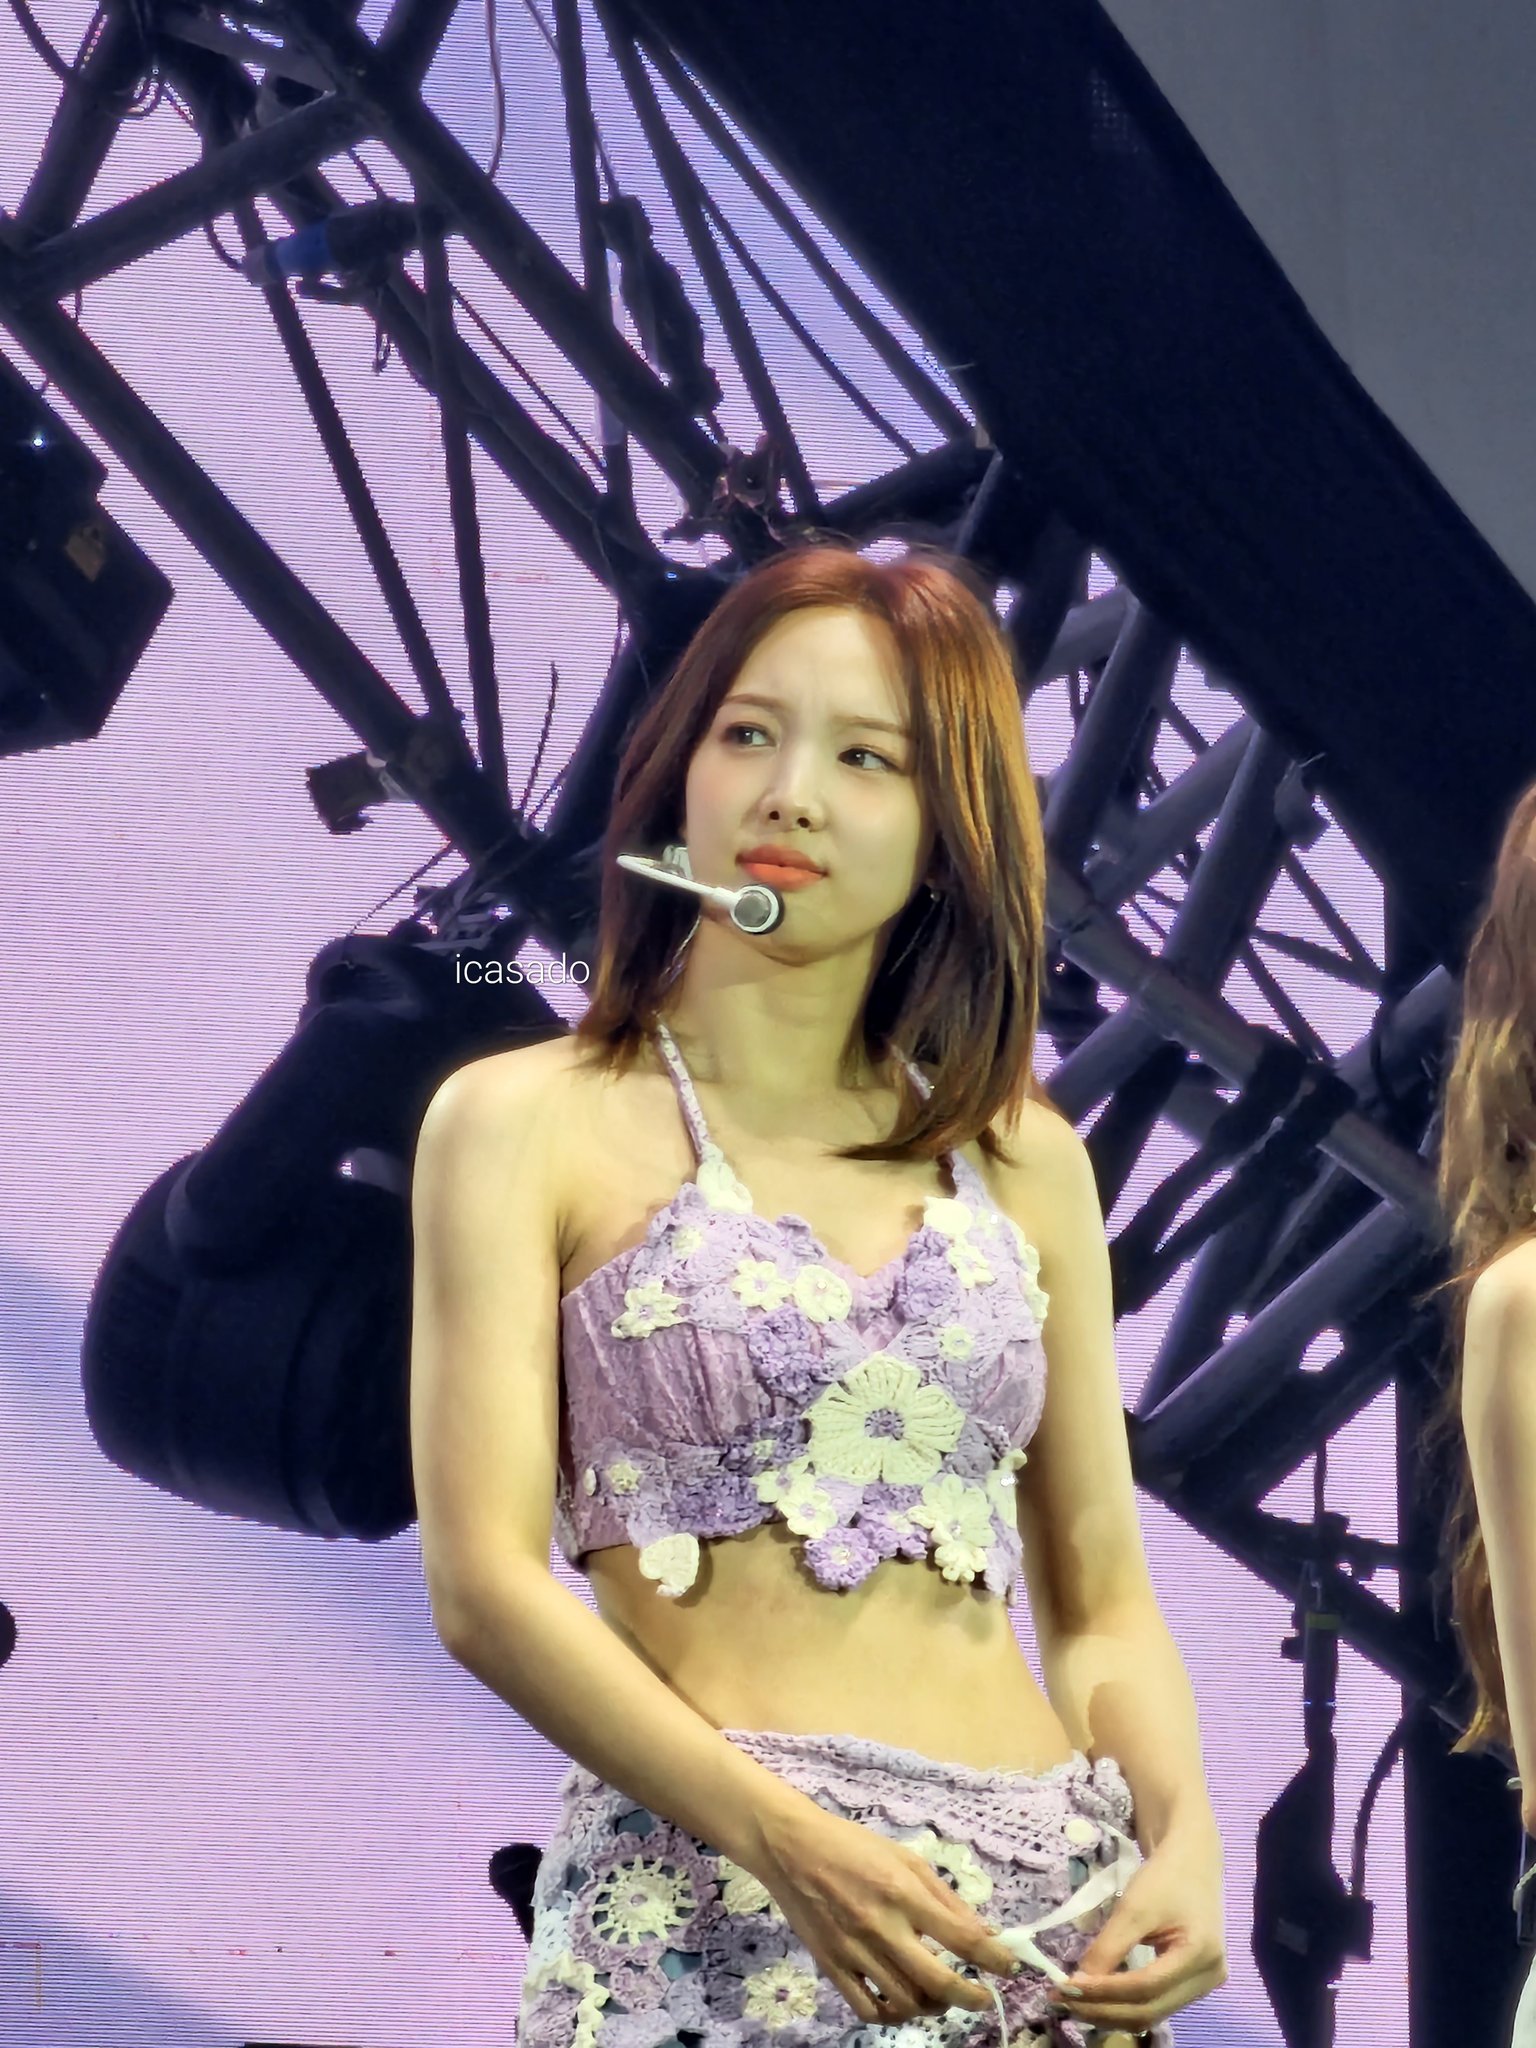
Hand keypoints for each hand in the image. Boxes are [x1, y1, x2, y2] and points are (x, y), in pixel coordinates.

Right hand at [747, 1798, 1025, 2023]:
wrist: (791, 1848)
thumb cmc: (853, 1845)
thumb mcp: (905, 1857)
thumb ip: (945, 1897)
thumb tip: (983, 1932)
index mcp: (903, 1893)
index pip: (962, 1937)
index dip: (994, 1958)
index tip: (1010, 1966)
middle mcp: (882, 1927)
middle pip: (938, 1981)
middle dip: (971, 1996)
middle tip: (982, 1997)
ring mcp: (855, 1951)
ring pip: (906, 2001)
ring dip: (933, 2005)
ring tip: (940, 1995)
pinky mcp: (831, 1966)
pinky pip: (868, 2009)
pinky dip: (891, 2015)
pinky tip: (901, 2002)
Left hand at [1054, 1820, 1226, 2034]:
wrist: (1192, 1859)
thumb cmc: (1164, 1876)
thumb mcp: (1133, 1907)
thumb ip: (1109, 1947)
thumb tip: (1078, 1984)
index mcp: (1200, 1954)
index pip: (1146, 1988)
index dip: (1104, 1992)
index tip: (1066, 1986)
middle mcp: (1209, 1977)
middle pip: (1150, 2009)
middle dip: (1104, 2009)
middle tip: (1063, 2000)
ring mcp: (1205, 1984)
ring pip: (1153, 2013)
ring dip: (1112, 2012)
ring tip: (1076, 2003)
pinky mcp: (1194, 1983)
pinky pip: (1158, 2003)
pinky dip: (1126, 2005)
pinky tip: (1100, 2000)